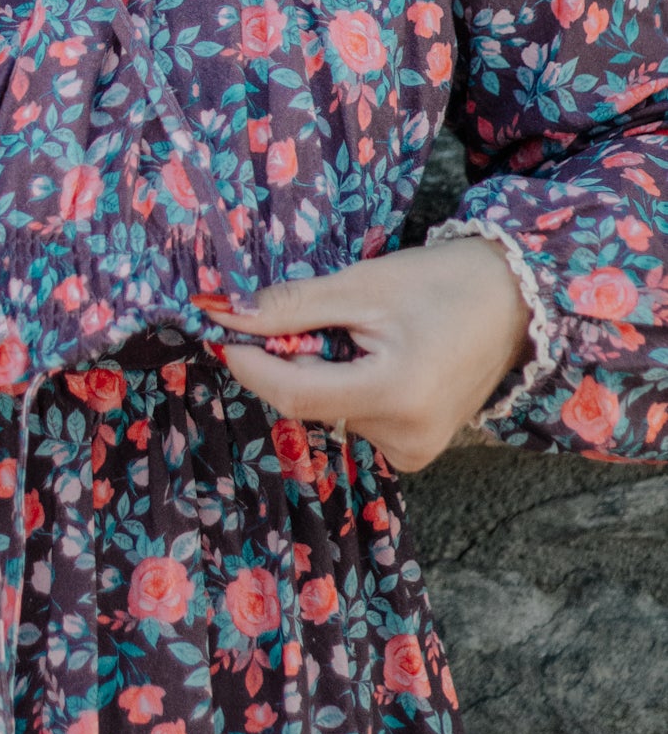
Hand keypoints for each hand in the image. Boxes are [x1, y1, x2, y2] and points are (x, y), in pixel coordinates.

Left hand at [211, 238, 533, 472]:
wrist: (515, 301)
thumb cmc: (441, 283)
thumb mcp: (362, 285)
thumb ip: (292, 306)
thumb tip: (224, 313)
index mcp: (397, 394)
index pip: (295, 393)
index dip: (250, 363)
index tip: (218, 329)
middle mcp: (406, 438)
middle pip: (310, 401)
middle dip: (291, 359)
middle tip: (311, 314)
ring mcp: (414, 450)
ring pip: (330, 409)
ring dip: (322, 371)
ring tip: (362, 331)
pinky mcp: (416, 449)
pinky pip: (355, 416)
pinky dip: (346, 386)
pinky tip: (376, 357)